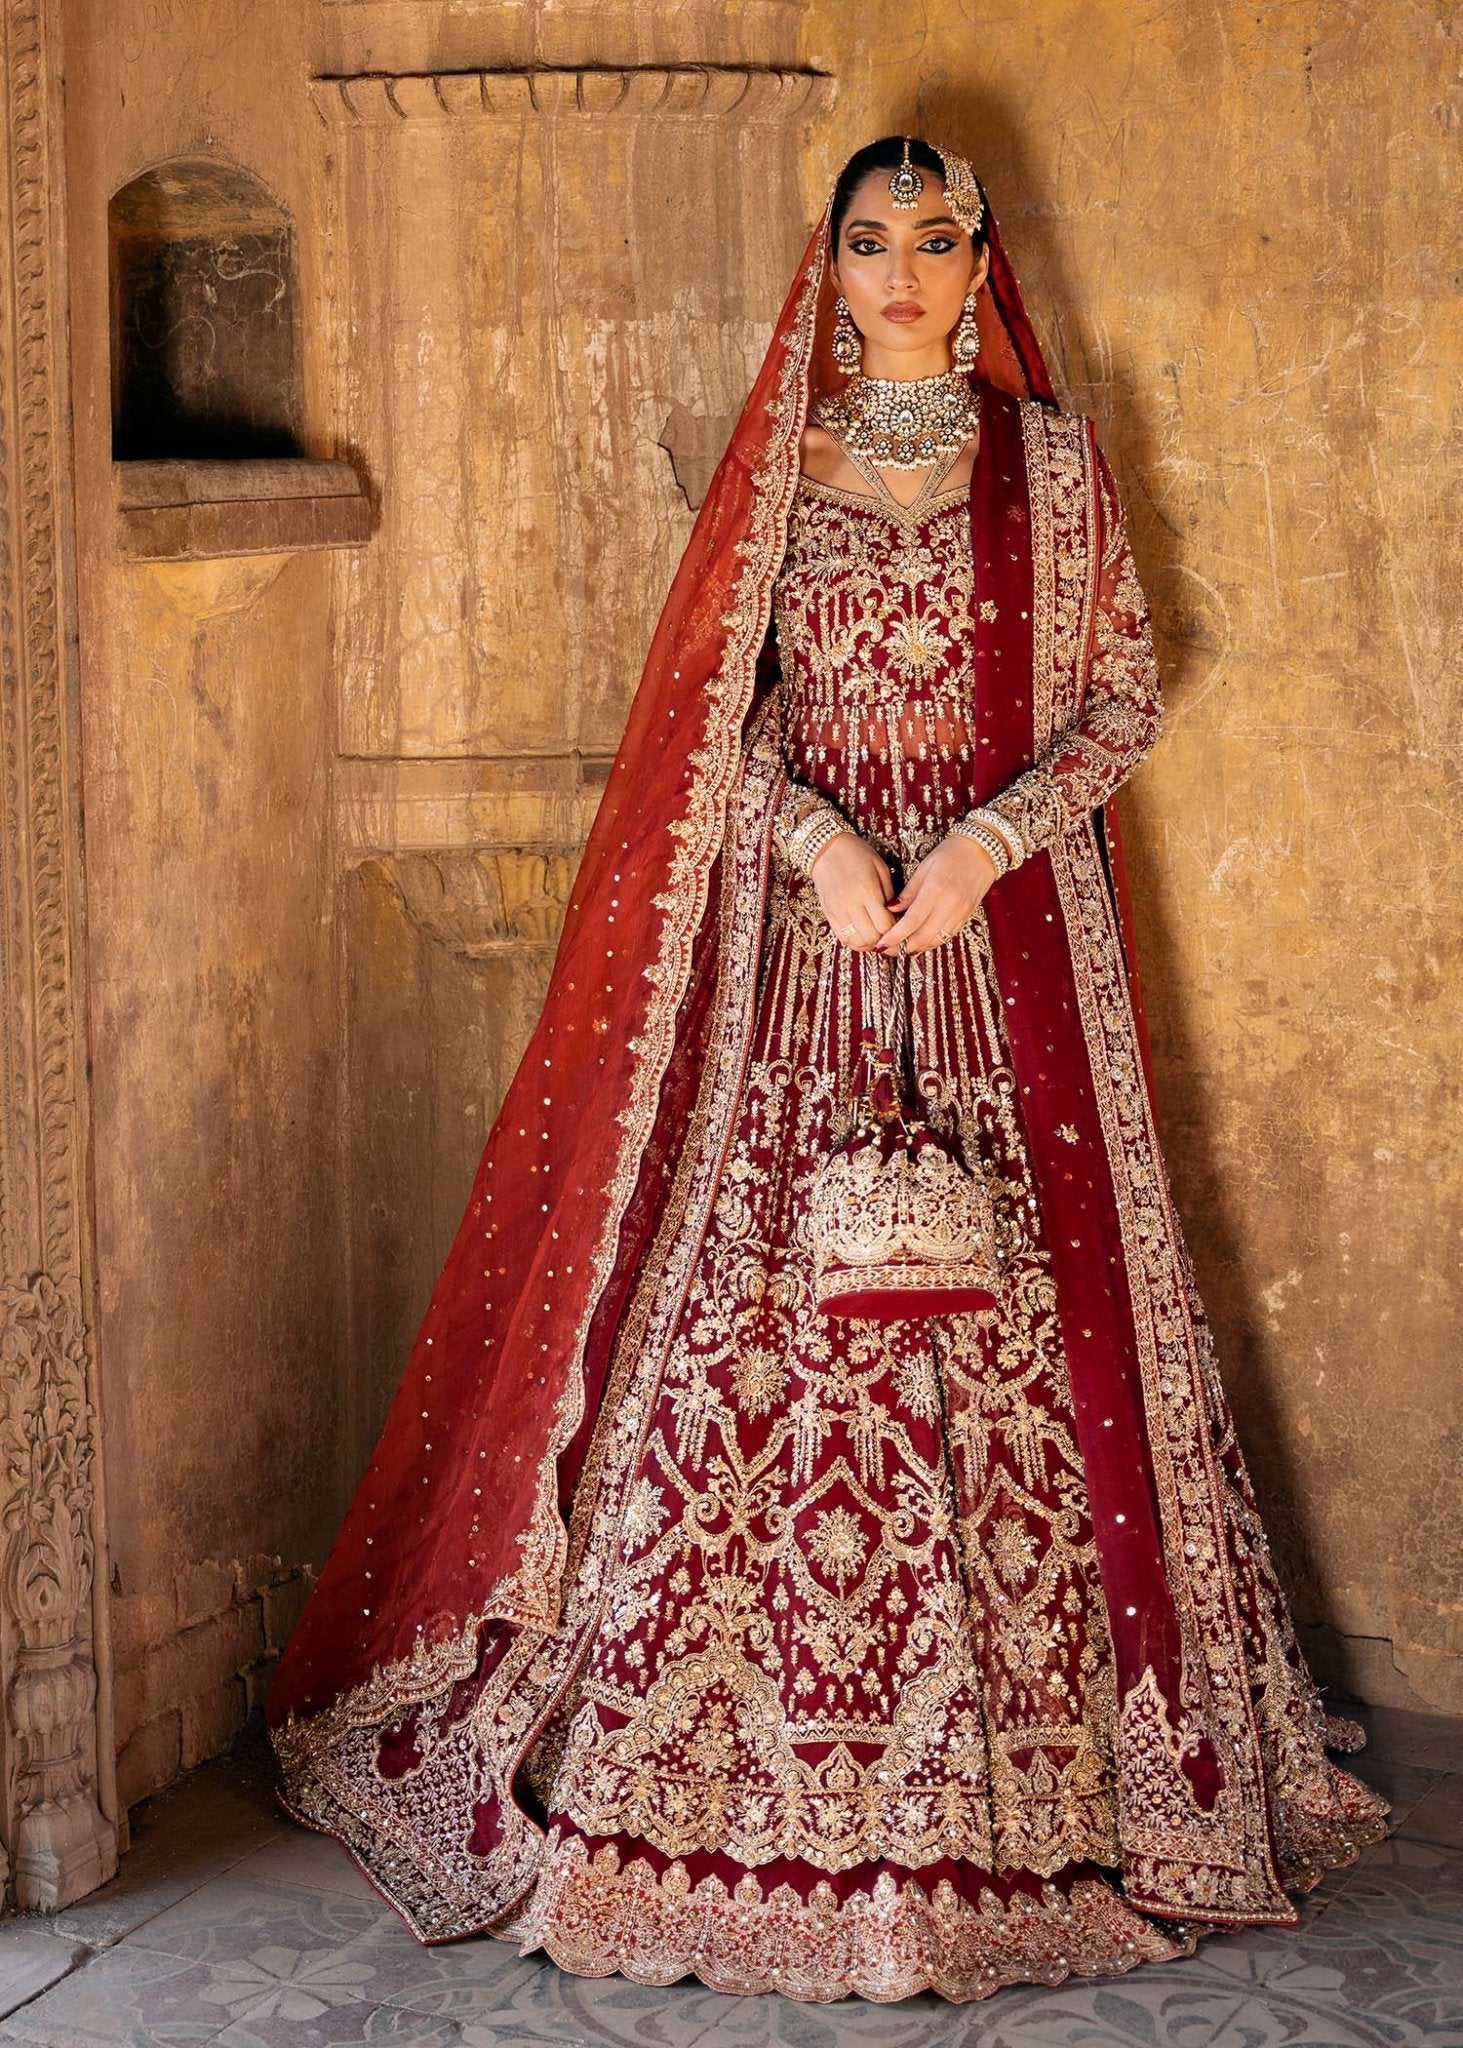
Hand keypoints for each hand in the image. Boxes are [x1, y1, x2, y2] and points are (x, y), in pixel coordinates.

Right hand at [809, 832, 895, 951]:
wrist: (827, 849)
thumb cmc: (857, 855)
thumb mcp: (881, 868)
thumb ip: (890, 894)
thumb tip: (896, 917)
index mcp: (867, 889)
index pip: (884, 924)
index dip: (895, 930)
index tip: (899, 925)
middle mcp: (850, 902)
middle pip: (871, 936)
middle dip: (884, 938)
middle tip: (890, 932)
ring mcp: (837, 910)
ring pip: (856, 941)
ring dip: (869, 943)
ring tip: (876, 935)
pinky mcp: (828, 913)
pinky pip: (843, 938)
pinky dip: (855, 941)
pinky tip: (863, 934)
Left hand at [874, 834, 996, 954]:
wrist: (982, 851)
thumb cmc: (951, 854)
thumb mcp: (924, 867)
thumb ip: (908, 892)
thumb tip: (890, 908)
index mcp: (935, 889)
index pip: (912, 921)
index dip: (895, 936)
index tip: (881, 943)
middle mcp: (949, 904)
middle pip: (923, 936)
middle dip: (902, 947)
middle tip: (886, 948)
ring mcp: (960, 912)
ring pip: (935, 940)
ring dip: (916, 948)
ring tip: (899, 947)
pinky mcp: (966, 917)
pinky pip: (947, 936)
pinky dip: (931, 942)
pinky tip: (919, 940)